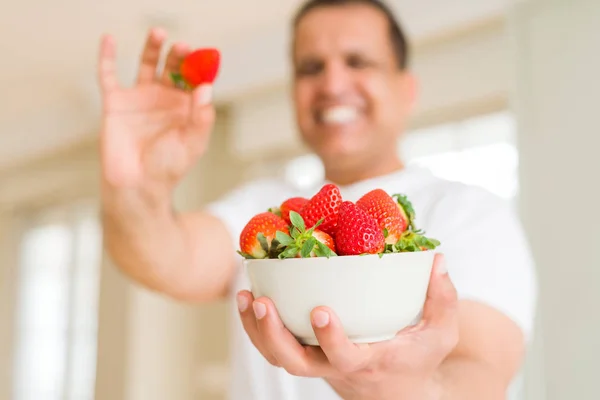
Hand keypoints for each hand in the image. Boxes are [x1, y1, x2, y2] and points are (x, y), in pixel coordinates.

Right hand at [97, 28, 214, 194]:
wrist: (136, 185)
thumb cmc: (168, 168)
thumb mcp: (192, 143)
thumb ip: (202, 117)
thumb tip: (206, 87)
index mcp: (186, 109)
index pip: (195, 81)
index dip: (200, 68)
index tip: (204, 58)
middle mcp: (165, 99)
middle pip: (174, 68)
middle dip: (180, 56)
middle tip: (184, 47)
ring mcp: (140, 99)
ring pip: (147, 64)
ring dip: (153, 48)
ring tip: (159, 33)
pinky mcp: (116, 103)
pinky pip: (109, 75)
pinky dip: (107, 57)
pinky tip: (109, 39)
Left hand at [236, 254, 457, 399]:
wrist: (397, 390)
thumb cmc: (418, 358)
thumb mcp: (440, 333)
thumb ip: (442, 299)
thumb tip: (438, 260)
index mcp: (370, 363)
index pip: (346, 359)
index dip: (331, 339)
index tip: (320, 311)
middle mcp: (336, 368)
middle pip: (296, 362)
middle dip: (274, 335)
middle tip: (262, 302)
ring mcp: (317, 364)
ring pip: (278, 357)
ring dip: (256, 329)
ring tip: (246, 296)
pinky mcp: (307, 356)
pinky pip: (274, 348)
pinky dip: (256, 328)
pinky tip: (248, 299)